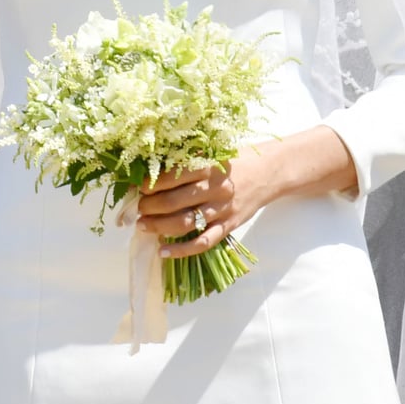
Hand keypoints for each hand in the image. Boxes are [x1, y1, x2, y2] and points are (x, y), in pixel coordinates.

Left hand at [134, 126, 357, 257]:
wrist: (268, 173)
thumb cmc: (233, 160)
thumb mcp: (211, 152)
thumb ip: (186, 160)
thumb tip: (150, 168)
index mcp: (207, 166)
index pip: (173, 176)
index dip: (151, 184)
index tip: (137, 187)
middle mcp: (214, 188)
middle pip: (175, 201)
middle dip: (150, 206)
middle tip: (136, 208)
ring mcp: (222, 210)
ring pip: (185, 222)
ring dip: (159, 226)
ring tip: (142, 226)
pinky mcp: (228, 226)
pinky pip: (203, 242)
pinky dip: (182, 250)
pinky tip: (163, 251)